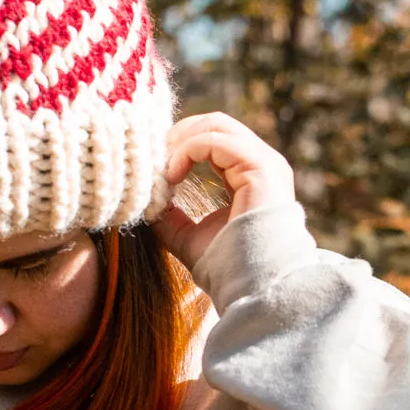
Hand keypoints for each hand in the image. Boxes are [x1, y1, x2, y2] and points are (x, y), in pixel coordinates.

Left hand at [155, 112, 295, 272]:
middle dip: (178, 134)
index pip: (213, 139)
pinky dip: (187, 150)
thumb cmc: (226, 266)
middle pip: (214, 123)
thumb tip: (146, 200)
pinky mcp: (260, 167)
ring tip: (160, 167)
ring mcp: (264, 163)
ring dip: (180, 140)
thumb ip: (169, 216)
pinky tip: (171, 175)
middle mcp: (261, 163)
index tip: (154, 165)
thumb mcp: (188, 237)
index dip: (180, 145)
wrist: (251, 286)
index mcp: (249, 175)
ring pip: (215, 125)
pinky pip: (215, 140)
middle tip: (152, 156)